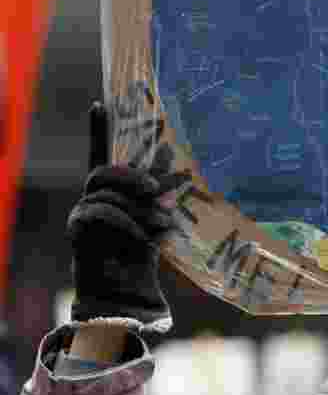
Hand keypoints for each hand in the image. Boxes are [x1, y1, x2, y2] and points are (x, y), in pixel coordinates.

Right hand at [66, 102, 173, 332]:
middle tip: (158, 190)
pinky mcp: (76, 229)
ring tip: (162, 224)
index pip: (101, 155)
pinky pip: (101, 214)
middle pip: (104, 172)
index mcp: (112, 191)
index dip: (99, 130)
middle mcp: (92, 197)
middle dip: (133, 176)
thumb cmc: (142, 255)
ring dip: (139, 208)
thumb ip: (161, 195)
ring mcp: (82, 212)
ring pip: (107, 194)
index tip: (100, 103)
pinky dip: (127, 224)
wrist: (125, 291)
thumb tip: (182, 168)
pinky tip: (144, 237)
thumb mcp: (158, 219)